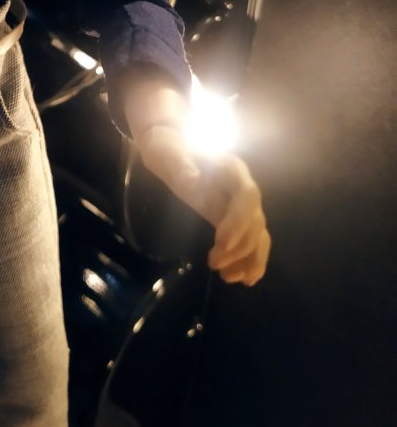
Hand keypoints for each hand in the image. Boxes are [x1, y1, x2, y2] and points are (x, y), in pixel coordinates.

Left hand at [123, 75, 269, 285]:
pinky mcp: (235, 220)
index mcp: (231, 168)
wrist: (172, 148)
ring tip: (228, 278)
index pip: (247, 195)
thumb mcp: (168, 152)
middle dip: (239, 246)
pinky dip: (250, 261)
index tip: (221, 241)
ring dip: (248, 259)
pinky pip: (252, 242)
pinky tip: (241, 279)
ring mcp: (241, 205)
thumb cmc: (169, 148)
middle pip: (255, 220)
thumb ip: (180, 165)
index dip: (239, 220)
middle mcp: (243, 187)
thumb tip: (191, 181)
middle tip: (213, 264)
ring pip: (258, 235)